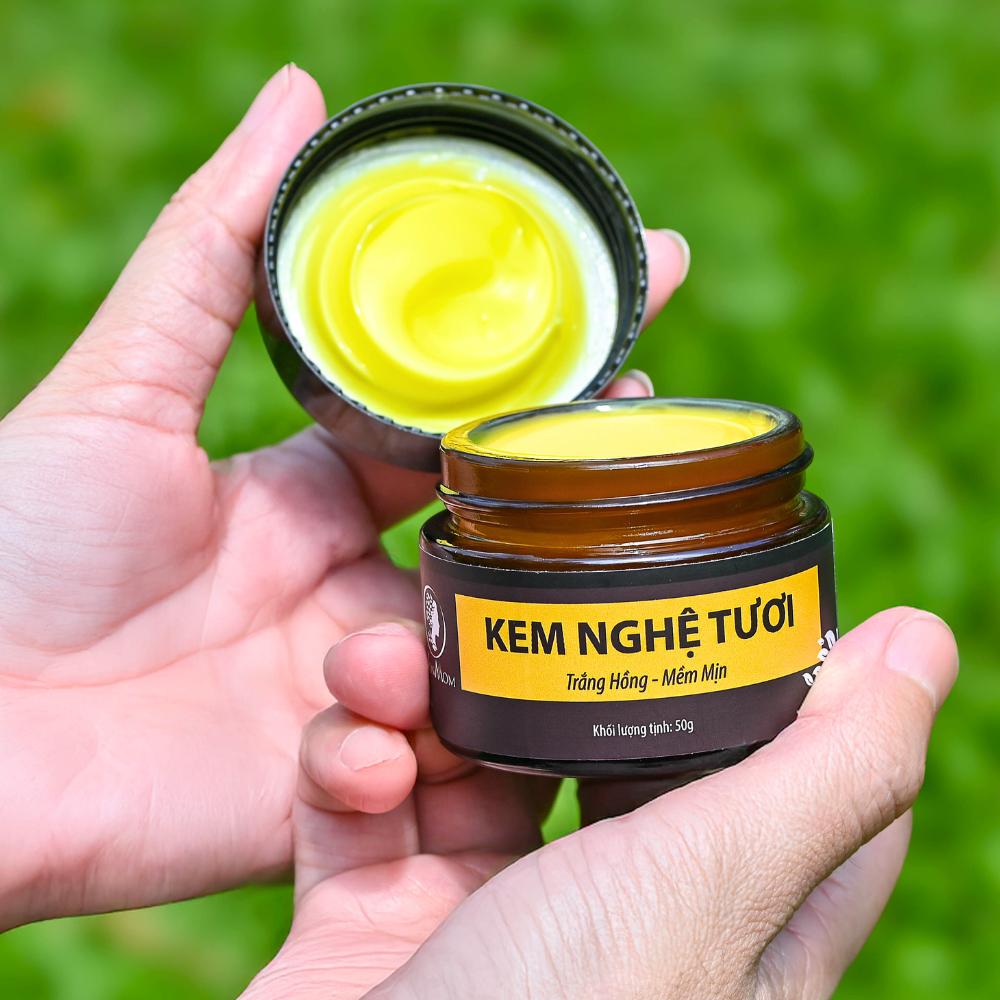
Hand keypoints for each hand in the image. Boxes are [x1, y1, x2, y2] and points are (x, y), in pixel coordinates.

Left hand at [0, 65, 688, 927]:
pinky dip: (436, 762)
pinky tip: (390, 744)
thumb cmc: (12, 548)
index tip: (641, 285)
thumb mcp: (120, 384)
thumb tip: (302, 94)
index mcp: (315, 495)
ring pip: (487, 662)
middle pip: (497, 542)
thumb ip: (217, 249)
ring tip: (458, 624)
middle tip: (649, 429)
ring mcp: (355, 691)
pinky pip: (439, 782)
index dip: (542, 366)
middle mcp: (351, 587)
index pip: (456, 424)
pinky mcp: (342, 790)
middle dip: (577, 491)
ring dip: (504, 639)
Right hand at [243, 608, 956, 998]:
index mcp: (716, 913)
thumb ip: (826, 768)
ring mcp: (481, 910)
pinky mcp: (371, 910)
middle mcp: (606, 910)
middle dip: (542, 656)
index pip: (783, 767)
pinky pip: (361, 795)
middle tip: (516, 584)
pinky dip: (345, 757)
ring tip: (383, 664)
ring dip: (415, 688)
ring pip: (462, 746)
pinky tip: (353, 755)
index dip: (770, 669)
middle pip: (596, 733)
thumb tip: (925, 639)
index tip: (738, 575)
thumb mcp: (713, 888)